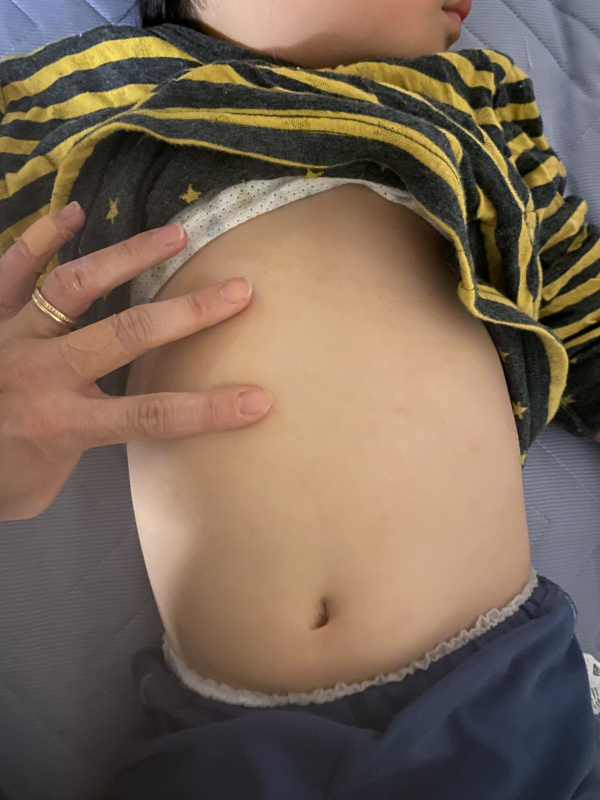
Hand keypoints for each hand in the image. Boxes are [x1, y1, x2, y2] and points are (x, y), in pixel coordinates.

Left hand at [0, 204, 273, 520]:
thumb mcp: (45, 482)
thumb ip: (84, 446)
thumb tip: (114, 414)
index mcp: (63, 424)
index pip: (151, 417)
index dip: (209, 411)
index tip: (258, 399)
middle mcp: (42, 373)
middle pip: (126, 335)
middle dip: (188, 313)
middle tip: (238, 290)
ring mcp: (11, 336)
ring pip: (74, 286)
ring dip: (128, 258)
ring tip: (174, 235)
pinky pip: (10, 269)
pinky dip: (40, 239)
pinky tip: (73, 212)